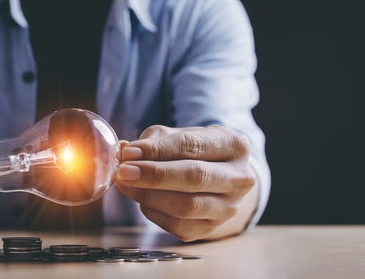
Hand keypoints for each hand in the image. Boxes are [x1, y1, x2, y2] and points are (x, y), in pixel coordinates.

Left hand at [116, 125, 257, 241]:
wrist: (218, 177)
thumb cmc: (195, 151)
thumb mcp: (180, 135)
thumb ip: (154, 141)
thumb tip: (125, 152)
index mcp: (234, 145)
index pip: (192, 146)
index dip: (157, 150)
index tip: (129, 153)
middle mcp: (240, 177)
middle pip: (194, 177)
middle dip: (154, 175)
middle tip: (124, 172)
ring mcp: (229, 207)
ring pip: (187, 206)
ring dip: (150, 196)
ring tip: (127, 185)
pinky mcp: (212, 228)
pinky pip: (179, 226)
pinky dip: (154, 213)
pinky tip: (142, 201)